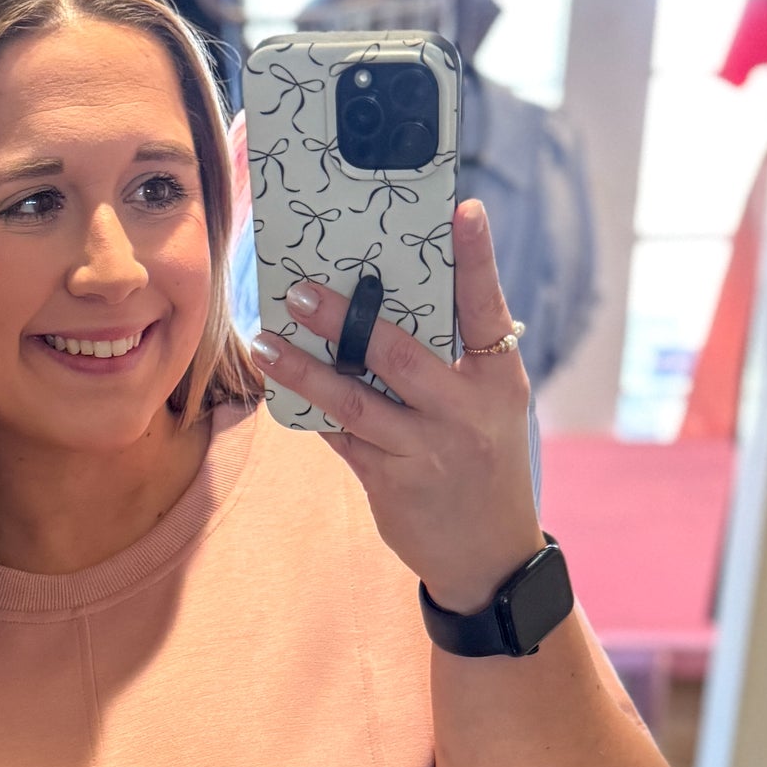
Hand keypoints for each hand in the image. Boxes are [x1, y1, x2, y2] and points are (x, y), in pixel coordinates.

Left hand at [249, 199, 544, 615]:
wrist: (490, 556)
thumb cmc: (485, 461)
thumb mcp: (492, 407)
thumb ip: (456, 360)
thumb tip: (387, 308)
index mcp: (499, 381)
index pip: (488, 310)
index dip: (478, 260)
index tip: (464, 211)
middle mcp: (464, 413)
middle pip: (398, 353)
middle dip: (346, 319)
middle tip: (301, 290)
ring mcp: (425, 451)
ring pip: (354, 401)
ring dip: (305, 369)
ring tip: (267, 342)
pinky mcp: (391, 483)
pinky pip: (342, 438)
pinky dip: (311, 410)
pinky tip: (282, 385)